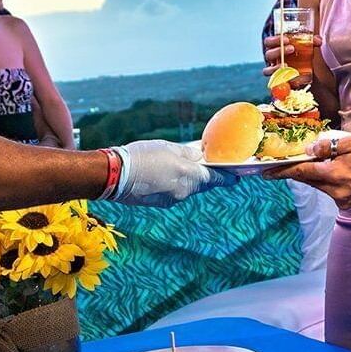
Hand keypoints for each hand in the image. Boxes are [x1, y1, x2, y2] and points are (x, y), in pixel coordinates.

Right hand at [112, 140, 235, 206]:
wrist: (113, 176)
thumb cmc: (142, 156)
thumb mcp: (168, 148)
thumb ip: (188, 153)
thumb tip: (200, 157)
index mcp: (190, 176)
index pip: (217, 179)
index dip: (228, 177)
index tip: (237, 177)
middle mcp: (185, 192)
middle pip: (202, 184)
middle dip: (205, 176)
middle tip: (206, 165)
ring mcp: (172, 200)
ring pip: (187, 189)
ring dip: (187, 179)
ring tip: (177, 165)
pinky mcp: (160, 204)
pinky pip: (174, 193)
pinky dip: (174, 184)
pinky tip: (163, 174)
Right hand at [262, 33, 321, 79]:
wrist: (304, 72)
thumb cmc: (301, 55)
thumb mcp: (306, 46)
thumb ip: (311, 42)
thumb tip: (319, 41)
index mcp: (275, 48)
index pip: (268, 42)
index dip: (274, 40)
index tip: (286, 39)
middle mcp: (273, 60)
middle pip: (268, 54)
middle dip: (279, 51)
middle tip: (292, 48)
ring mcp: (274, 72)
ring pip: (267, 70)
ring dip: (276, 67)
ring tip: (287, 65)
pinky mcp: (279, 82)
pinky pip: (275, 83)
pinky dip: (281, 81)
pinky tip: (290, 79)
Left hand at [265, 134, 350, 207]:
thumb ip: (328, 147)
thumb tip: (309, 150)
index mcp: (335, 175)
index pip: (303, 172)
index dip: (283, 171)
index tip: (267, 172)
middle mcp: (337, 192)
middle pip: (309, 182)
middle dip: (296, 174)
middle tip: (279, 169)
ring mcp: (345, 201)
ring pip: (321, 188)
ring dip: (314, 178)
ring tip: (311, 167)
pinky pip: (333, 193)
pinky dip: (329, 183)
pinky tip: (333, 174)